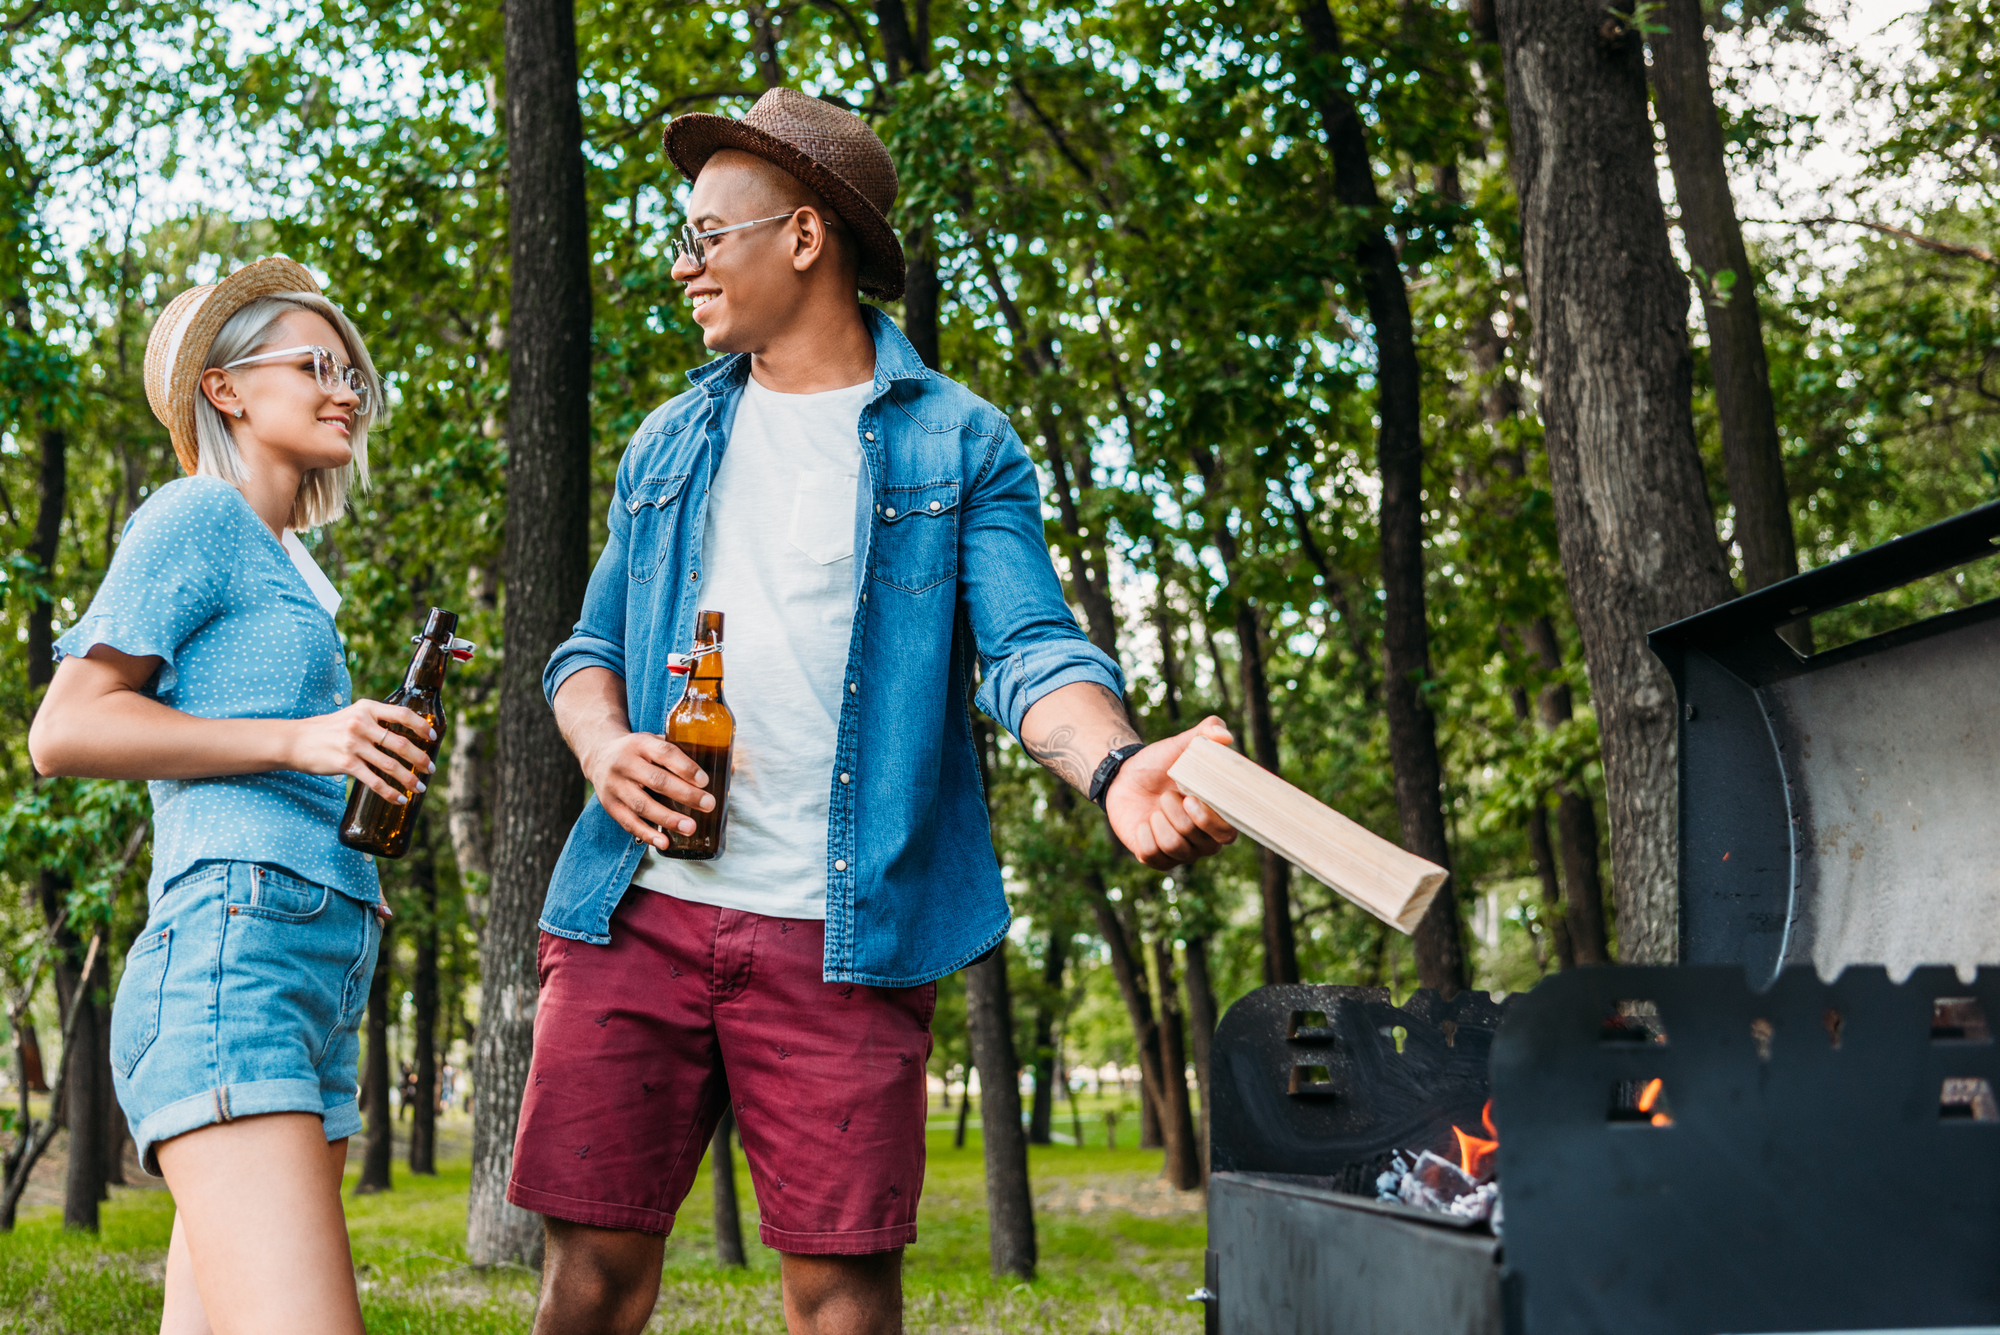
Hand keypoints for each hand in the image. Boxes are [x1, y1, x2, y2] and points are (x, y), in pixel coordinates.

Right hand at [287, 701, 436, 803]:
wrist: (295, 741)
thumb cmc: (328, 729)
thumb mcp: (352, 715)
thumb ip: (375, 720)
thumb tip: (405, 733)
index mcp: (367, 708)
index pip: (402, 714)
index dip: (421, 726)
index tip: (433, 738)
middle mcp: (361, 724)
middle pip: (400, 743)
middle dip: (420, 759)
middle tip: (431, 769)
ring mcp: (353, 744)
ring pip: (390, 765)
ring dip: (409, 779)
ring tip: (420, 787)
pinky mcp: (346, 764)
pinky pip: (374, 781)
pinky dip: (389, 792)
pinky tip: (399, 799)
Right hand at [578, 730, 713, 850]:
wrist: (598, 754)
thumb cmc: (639, 750)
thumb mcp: (656, 742)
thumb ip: (685, 754)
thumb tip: (729, 767)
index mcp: (641, 744)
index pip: (665, 753)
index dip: (686, 767)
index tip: (705, 781)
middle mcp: (625, 763)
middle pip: (657, 781)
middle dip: (685, 795)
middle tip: (708, 804)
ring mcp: (615, 786)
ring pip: (642, 804)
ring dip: (668, 819)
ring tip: (691, 828)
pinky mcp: (610, 805)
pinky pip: (629, 822)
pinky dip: (647, 834)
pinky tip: (664, 843)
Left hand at [1103, 716, 1239, 869]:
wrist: (1125, 775)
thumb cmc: (1160, 763)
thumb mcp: (1181, 745)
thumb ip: (1206, 734)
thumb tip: (1224, 735)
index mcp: (1217, 817)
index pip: (1227, 834)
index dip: (1210, 821)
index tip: (1191, 799)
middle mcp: (1203, 840)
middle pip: (1200, 842)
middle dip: (1178, 815)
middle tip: (1166, 795)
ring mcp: (1180, 852)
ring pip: (1175, 847)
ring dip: (1159, 821)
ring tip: (1155, 806)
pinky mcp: (1155, 858)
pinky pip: (1152, 854)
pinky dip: (1143, 833)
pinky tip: (1143, 821)